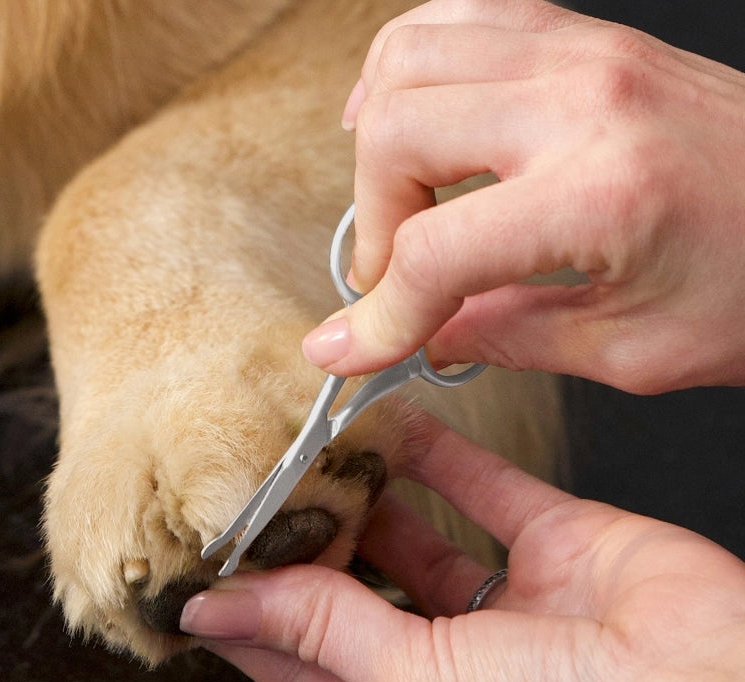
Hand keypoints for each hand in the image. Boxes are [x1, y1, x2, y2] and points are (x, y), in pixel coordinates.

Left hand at [181, 415, 744, 681]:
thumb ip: (325, 633)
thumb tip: (227, 608)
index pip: (307, 667)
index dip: (254, 624)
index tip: (206, 580)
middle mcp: (458, 667)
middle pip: (359, 596)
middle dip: (314, 548)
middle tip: (263, 498)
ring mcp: (511, 602)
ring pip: (421, 535)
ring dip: (372, 496)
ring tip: (318, 457)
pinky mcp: (559, 544)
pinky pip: (485, 488)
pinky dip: (441, 455)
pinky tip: (397, 427)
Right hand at [302, 0, 744, 392]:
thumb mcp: (633, 349)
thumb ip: (508, 337)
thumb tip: (428, 336)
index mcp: (600, 195)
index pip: (433, 257)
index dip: (376, 318)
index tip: (348, 348)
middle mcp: (580, 102)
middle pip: (395, 135)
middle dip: (372, 226)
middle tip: (396, 278)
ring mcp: (579, 52)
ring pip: (406, 62)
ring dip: (379, 145)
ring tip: (397, 206)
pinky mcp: (581, 37)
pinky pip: (455, 22)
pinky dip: (407, 72)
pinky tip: (410, 121)